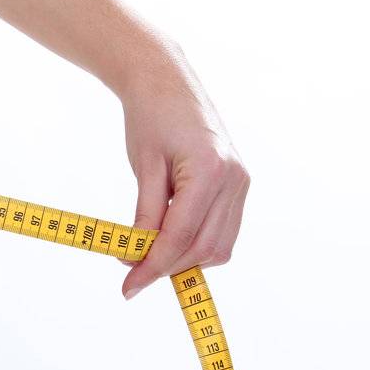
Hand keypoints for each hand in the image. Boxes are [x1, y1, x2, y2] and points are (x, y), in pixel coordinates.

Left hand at [116, 62, 249, 298]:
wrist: (166, 81)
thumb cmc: (149, 118)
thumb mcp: (143, 168)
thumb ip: (145, 216)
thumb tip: (136, 257)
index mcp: (210, 172)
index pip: (180, 237)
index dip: (153, 267)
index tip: (128, 288)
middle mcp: (234, 180)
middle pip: (204, 248)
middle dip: (168, 268)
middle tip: (131, 276)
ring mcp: (241, 183)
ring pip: (219, 246)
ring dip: (184, 260)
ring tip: (147, 259)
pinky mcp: (238, 185)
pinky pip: (223, 230)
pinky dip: (197, 244)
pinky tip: (169, 243)